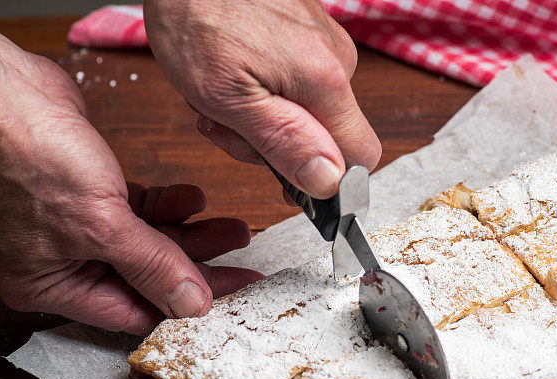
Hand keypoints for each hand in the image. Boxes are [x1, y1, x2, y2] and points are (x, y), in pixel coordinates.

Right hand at [0, 26, 261, 334]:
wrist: (7, 92)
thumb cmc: (31, 157)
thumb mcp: (102, 224)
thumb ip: (153, 266)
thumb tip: (192, 304)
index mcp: (53, 285)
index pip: (134, 311)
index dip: (186, 304)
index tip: (232, 293)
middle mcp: (65, 261)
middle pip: (148, 277)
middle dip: (198, 266)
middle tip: (243, 262)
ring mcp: (81, 226)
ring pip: (152, 243)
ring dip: (193, 234)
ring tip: (235, 229)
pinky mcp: (95, 194)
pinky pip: (144, 211)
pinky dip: (171, 205)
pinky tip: (195, 198)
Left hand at [144, 0, 381, 198]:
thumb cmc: (196, 15)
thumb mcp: (226, 96)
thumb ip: (282, 142)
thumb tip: (329, 182)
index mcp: (324, 82)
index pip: (361, 158)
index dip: (327, 182)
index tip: (285, 184)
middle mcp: (336, 62)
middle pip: (325, 139)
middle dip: (272, 145)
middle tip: (224, 123)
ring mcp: (323, 45)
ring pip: (305, 113)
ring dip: (258, 117)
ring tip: (217, 92)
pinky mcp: (307, 34)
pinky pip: (294, 83)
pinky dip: (260, 90)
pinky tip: (229, 72)